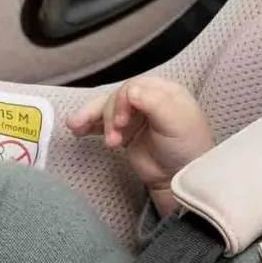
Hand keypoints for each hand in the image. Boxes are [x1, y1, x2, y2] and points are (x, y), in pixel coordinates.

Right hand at [67, 76, 214, 212]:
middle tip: (113, 135)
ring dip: (92, 118)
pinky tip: (76, 130)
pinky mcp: (125, 132)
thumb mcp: (176, 122)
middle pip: (117, 97)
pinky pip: (102, 124)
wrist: (179, 176)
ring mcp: (134, 116)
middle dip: (109, 114)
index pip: (134, 86)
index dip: (122, 100)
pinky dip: (88, 125)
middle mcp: (147, 100)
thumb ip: (154, 103)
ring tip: (77, 129)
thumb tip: (130, 91)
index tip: (121, 121)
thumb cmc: (185, 146)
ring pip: (106, 109)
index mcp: (163, 91)